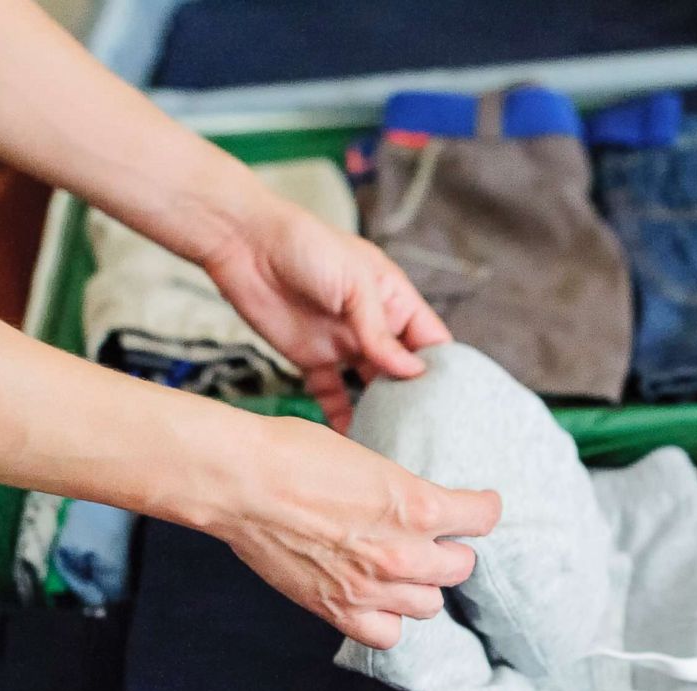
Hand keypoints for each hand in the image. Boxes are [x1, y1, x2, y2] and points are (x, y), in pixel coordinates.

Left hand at [202, 198, 446, 432]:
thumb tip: (412, 371)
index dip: (443, 369)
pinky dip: (341, 416)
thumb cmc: (307, 245)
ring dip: (381, 411)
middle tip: (425, 431)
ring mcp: (343, 345)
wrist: (245, 244)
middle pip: (403, 370)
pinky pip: (332, 395)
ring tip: (394, 440)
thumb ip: (381, 332)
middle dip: (414, 398)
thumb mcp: (356, 284)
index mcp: (394, 301)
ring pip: (371, 388)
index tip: (451, 402)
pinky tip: (352, 438)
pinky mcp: (311, 360)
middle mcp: (373, 327)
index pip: (430, 340)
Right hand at [209, 413, 501, 648]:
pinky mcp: (338, 610)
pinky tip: (378, 599)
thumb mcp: (370, 462)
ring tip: (403, 569)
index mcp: (418, 505)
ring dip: (422, 585)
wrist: (241, 483)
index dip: (481, 509)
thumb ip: (404, 493)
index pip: (483, 518)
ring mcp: (372, 587)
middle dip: (450, 550)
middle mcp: (403, 552)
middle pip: (461, 566)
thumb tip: (419, 506)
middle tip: (432, 539)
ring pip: (430, 604)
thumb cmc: (296, 455)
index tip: (477, 507)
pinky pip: (388, 635)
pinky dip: (388, 619)